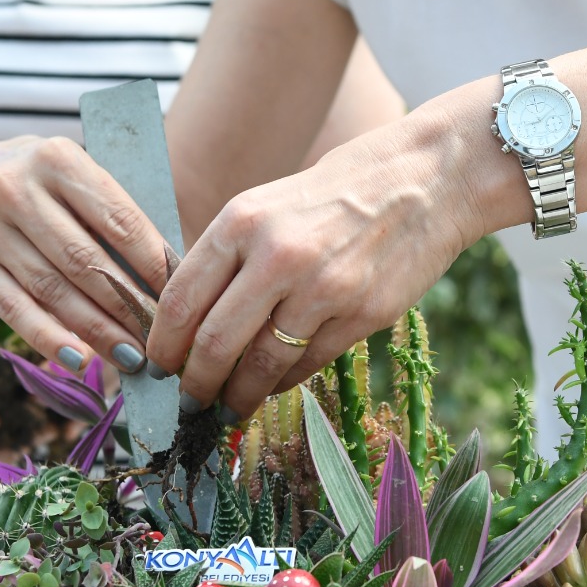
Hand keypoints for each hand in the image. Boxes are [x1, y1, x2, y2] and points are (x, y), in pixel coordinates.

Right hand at [0, 136, 170, 372]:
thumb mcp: (87, 183)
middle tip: (160, 341)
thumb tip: (169, 286)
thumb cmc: (56, 187)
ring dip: (96, 330)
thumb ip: (121, 224)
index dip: (152, 266)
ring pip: (51, 290)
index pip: (118, 222)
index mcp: (57, 159)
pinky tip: (79, 360)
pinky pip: (14, 310)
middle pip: (83, 261)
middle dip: (127, 307)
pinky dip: (48, 339)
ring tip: (131, 358)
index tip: (179, 300)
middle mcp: (13, 188)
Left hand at [147, 111, 486, 421]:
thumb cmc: (340, 190)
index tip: (159, 368)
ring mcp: (324, 289)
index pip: (181, 300)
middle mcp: (277, 256)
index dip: (163, 346)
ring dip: (239, 396)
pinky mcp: (363, 314)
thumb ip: (230, 256)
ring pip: (262, 365)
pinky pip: (308, 365)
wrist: (427, 178)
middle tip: (189, 402)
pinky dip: (285, 383)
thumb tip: (190, 320)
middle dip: (195, 385)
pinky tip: (275, 385)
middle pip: (214, 344)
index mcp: (242, 221)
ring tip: (229, 407)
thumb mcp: (269, 204)